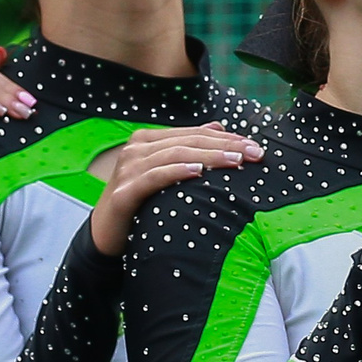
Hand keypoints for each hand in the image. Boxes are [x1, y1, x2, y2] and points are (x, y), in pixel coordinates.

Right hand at [88, 125, 264, 255]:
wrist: (106, 235)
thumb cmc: (141, 202)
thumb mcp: (165, 172)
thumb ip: (188, 148)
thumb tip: (218, 126)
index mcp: (149, 140)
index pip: (195, 133)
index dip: (227, 137)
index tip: (255, 146)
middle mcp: (137, 148)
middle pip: (189, 141)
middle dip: (225, 146)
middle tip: (255, 153)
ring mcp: (129, 168)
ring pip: (175, 155)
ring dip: (208, 157)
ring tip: (236, 161)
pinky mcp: (124, 192)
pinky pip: (154, 177)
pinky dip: (176, 171)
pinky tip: (197, 171)